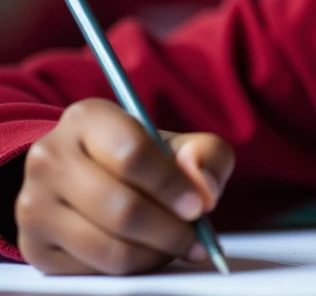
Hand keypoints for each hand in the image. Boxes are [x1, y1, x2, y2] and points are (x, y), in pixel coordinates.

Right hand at [15, 98, 233, 274]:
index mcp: (86, 118)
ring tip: (177, 246)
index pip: (131, 155)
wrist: (91, 176)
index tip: (200, 207)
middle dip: (170, 230)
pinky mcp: (34, 246)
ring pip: (107, 247)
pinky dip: (130, 268)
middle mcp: (50, 157)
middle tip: (196, 238)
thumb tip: (203, 187)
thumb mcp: (181, 144)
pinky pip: (91, 271)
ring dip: (154, 254)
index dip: (171, 186)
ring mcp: (34, 204)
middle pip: (120, 208)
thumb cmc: (144, 158)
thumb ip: (206, 155)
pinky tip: (147, 252)